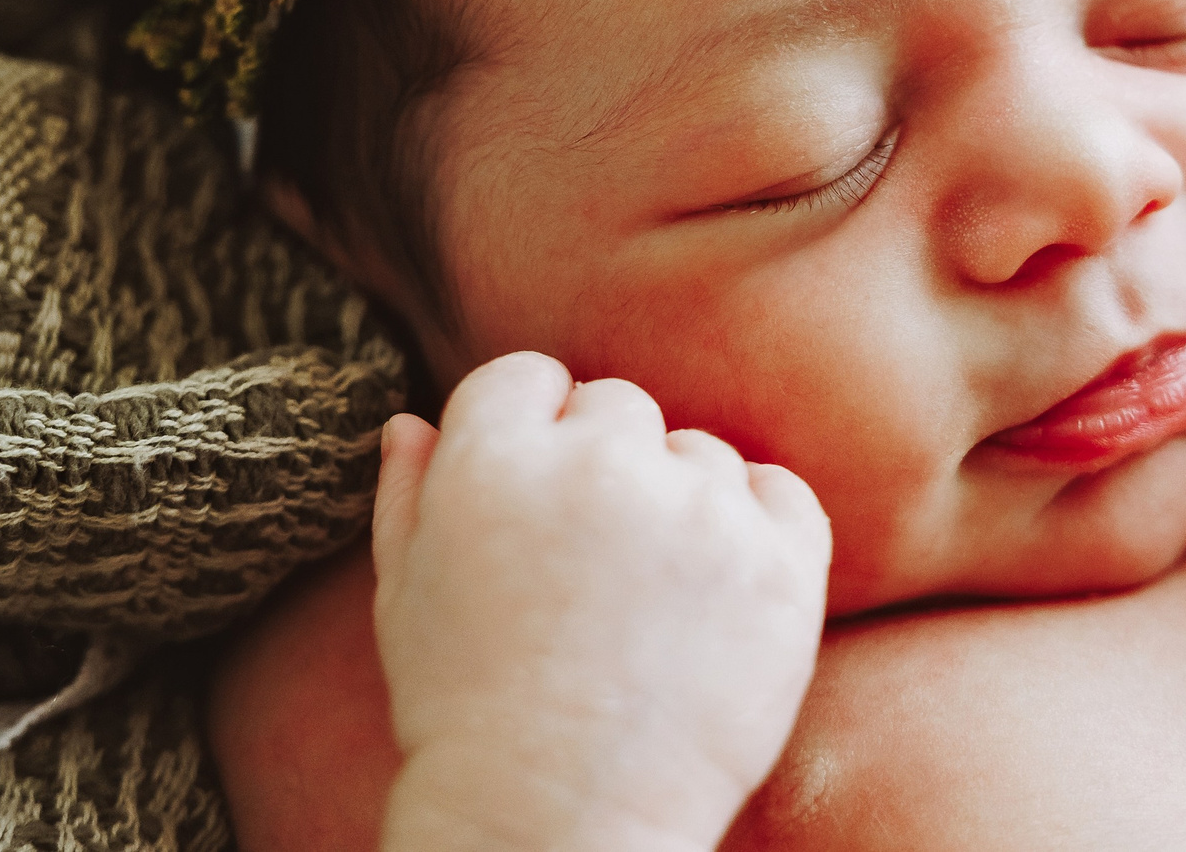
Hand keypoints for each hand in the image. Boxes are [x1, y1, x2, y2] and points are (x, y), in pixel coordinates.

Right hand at [372, 351, 831, 851]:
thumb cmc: (465, 714)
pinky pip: (782, 494)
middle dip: (604, 468)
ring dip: (681, 503)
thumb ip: (407, 494)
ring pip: (701, 453)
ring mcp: (699, 511)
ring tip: (649, 604)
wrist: (556, 825)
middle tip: (591, 568)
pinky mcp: (779, 563)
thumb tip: (410, 420)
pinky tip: (718, 593)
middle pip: (618, 406)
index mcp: (493, 459)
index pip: (528, 378)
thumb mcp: (403, 598)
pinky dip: (760, 528)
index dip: (529, 436)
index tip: (536, 506)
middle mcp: (599, 464)